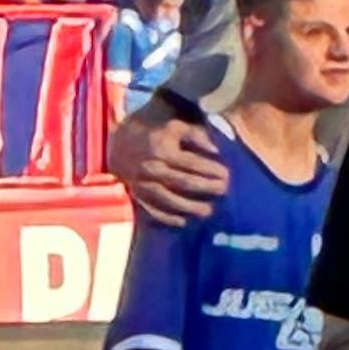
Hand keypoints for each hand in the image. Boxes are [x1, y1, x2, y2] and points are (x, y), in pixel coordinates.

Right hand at [109, 103, 231, 224]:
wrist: (121, 146)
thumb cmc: (157, 135)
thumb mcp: (176, 127)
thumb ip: (197, 135)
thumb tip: (216, 150)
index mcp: (162, 150)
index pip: (191, 163)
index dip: (210, 170)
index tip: (227, 174)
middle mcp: (152, 168)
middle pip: (183, 182)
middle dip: (206, 188)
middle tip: (224, 191)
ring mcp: (143, 184)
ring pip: (169, 199)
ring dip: (190, 207)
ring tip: (209, 211)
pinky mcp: (137, 195)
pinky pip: (152, 210)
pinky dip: (167, 218)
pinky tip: (183, 222)